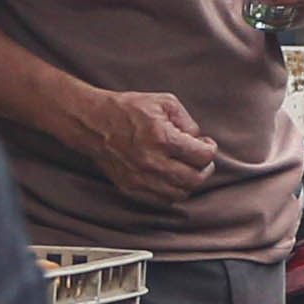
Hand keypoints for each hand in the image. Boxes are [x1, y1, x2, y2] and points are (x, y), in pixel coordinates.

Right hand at [75, 85, 219, 205]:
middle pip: (195, 180)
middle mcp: (152, 162)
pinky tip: (170, 177)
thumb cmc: (129, 109)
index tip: (205, 144)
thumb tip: (199, 140)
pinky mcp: (130, 188)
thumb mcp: (165, 102)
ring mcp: (140, 179)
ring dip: (189, 182)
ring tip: (185, 168)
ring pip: (180, 194)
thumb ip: (188, 121)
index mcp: (162, 139)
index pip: (203, 157)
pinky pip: (161, 201)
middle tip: (200, 159)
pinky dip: (171, 192)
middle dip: (204, 169)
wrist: (93, 123)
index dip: (210, 149)